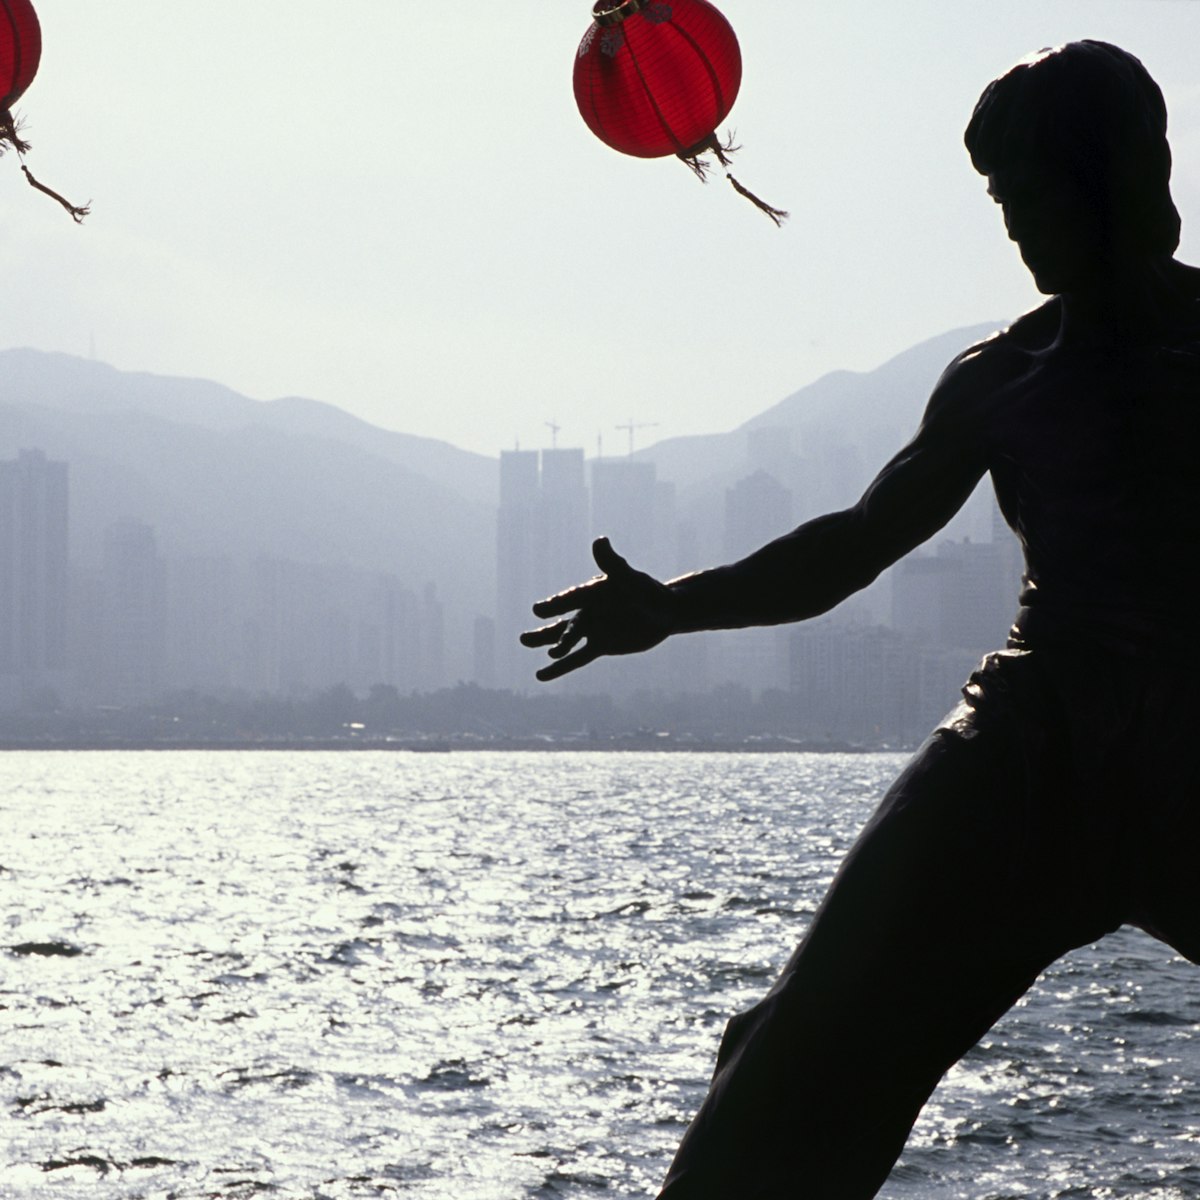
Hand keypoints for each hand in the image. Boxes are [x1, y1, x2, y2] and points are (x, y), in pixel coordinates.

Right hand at [520, 537, 677, 681]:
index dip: (557, 605)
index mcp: (591, 592)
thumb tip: (600, 541)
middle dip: (547, 633)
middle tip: (524, 639)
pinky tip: (540, 675)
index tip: (538, 610)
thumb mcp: (630, 578)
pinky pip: (577, 659)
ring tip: (525, 643)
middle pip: (564, 625)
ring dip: (548, 644)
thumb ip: (613, 564)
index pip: (572, 599)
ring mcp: (591, 630)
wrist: (663, 610)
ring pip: (565, 640)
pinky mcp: (599, 646)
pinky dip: (560, 668)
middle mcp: (586, 611)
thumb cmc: (646, 589)